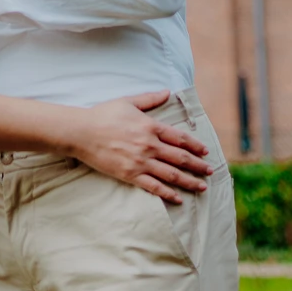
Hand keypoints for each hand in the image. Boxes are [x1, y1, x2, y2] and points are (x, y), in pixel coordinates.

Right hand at [70, 91, 212, 202]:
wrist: (81, 132)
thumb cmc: (103, 114)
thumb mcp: (128, 102)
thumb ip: (150, 98)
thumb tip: (167, 92)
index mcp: (150, 126)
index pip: (180, 138)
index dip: (196, 146)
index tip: (205, 152)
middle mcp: (149, 145)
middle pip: (181, 158)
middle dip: (198, 166)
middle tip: (210, 172)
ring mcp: (140, 162)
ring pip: (171, 175)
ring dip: (189, 182)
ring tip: (201, 187)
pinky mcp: (130, 175)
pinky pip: (154, 187)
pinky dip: (168, 194)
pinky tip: (178, 198)